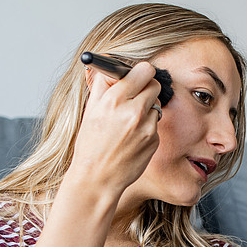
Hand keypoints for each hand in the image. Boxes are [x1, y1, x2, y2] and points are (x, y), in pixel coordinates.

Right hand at [71, 61, 162, 192]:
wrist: (97, 178)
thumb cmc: (91, 145)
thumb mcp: (90, 110)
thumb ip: (103, 85)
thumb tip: (112, 68)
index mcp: (114, 100)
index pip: (143, 70)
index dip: (140, 73)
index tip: (137, 77)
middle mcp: (133, 111)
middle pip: (155, 85)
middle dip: (146, 88)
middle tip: (135, 97)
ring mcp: (147, 127)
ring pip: (156, 105)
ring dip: (146, 109)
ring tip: (128, 123)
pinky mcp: (154, 140)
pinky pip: (155, 124)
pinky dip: (147, 127)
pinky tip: (132, 137)